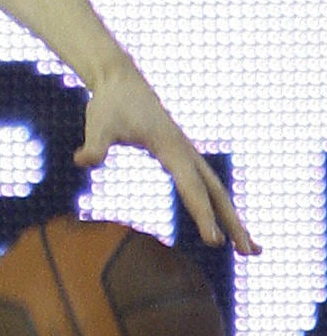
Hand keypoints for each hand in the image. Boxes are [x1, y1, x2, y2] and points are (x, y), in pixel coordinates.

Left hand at [75, 54, 258, 254]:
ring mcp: (187, 154)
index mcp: (171, 148)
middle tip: (251, 253)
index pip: (192, 188)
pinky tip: (222, 223)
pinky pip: (205, 186)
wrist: (120, 82)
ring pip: (217, 190)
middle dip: (234, 223)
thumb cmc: (110, 104)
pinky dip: (218, 206)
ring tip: (251, 249)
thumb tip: (83, 161)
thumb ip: (95, 145)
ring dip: (233, 218)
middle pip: (217, 193)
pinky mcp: (181, 155)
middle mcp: (186, 152)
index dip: (202, 215)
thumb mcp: (98, 124)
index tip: (214, 242)